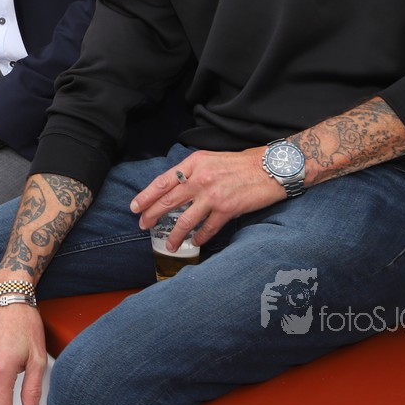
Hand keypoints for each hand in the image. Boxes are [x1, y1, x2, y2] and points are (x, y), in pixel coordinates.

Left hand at [130, 149, 283, 248]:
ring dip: (174, 234)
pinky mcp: (227, 209)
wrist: (269, 168)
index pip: (163, 182)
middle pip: (168, 200)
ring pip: (185, 219)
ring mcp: (213, 195)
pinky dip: (199, 237)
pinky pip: (207, 228)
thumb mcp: (209, 159)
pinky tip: (194, 242)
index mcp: (193, 164)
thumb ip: (191, 171)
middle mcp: (200, 178)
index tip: (135, 207)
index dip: (146, 196)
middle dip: (152, 215)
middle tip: (143, 225)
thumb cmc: (239, 164)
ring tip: (168, 244)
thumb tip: (173, 187)